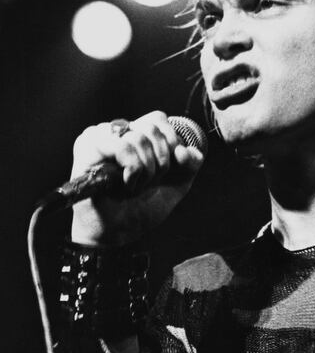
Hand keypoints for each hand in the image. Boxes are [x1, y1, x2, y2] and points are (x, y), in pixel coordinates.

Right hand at [70, 111, 204, 245]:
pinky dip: (132, 169)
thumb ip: (190, 164)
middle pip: (151, 128)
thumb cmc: (140, 209)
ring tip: (134, 187)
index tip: (168, 170)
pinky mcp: (87, 146)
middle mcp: (115, 131)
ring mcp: (99, 136)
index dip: (171, 142)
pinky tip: (125, 185)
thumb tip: (186, 150)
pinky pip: (122, 146)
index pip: (157, 119)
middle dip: (160, 162)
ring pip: (139, 138)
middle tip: (148, 183)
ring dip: (145, 170)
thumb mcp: (176, 185)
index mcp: (133, 134)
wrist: (118, 233)